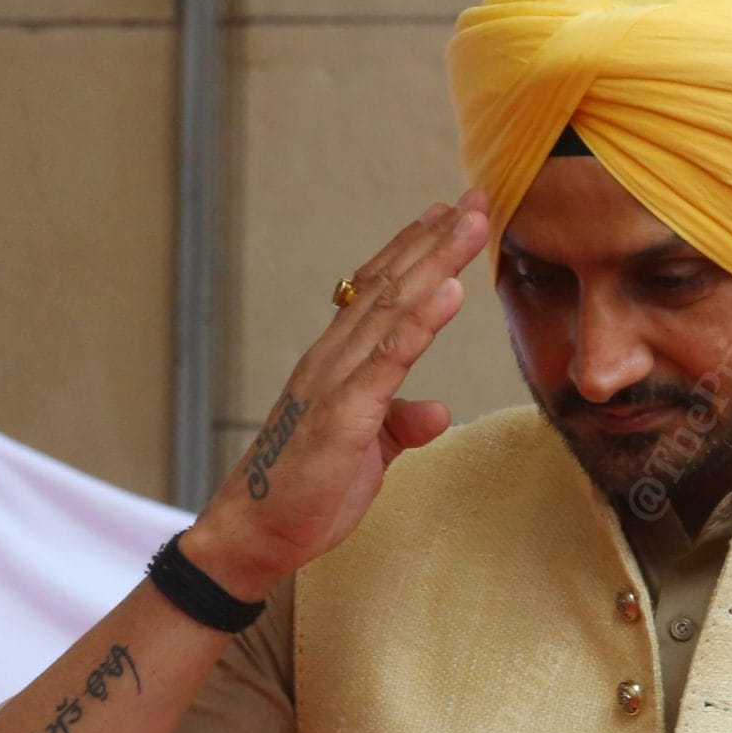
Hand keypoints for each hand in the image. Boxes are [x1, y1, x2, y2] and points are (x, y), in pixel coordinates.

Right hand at [184, 190, 489, 597]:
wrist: (256, 535)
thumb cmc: (305, 492)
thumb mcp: (368, 452)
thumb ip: (400, 424)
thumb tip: (437, 409)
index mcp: (337, 364)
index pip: (379, 294)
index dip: (415, 252)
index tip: (448, 215)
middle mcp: (333, 359)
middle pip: (390, 286)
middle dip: (435, 241)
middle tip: (475, 198)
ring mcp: (335, 382)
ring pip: (390, 309)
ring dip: (433, 263)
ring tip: (468, 224)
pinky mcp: (342, 415)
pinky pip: (386, 361)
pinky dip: (418, 323)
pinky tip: (448, 290)